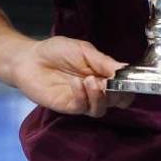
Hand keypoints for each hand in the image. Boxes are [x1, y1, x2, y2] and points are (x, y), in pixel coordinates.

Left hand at [12, 36, 131, 116]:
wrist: (30, 58)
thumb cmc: (57, 51)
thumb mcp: (84, 50)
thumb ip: (104, 62)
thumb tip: (126, 69)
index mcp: (104, 75)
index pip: (125, 87)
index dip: (130, 85)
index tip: (129, 78)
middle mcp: (97, 90)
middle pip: (118, 101)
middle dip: (118, 93)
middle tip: (111, 82)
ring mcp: (83, 100)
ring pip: (101, 109)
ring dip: (99, 96)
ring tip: (90, 80)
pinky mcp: (68, 107)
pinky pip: (82, 107)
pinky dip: (82, 95)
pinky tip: (76, 82)